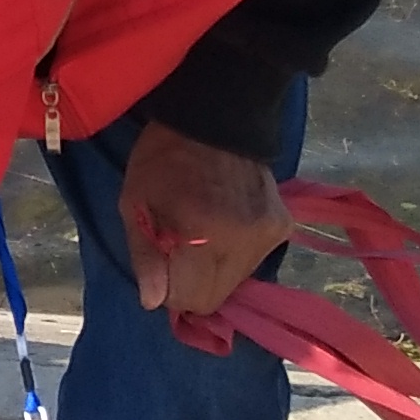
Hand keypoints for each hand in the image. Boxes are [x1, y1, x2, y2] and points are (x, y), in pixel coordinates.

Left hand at [121, 123, 290, 323]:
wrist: (216, 117)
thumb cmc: (163, 159)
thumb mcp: (134, 202)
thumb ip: (144, 255)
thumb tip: (153, 302)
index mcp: (203, 233)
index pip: (191, 298)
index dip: (169, 290)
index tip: (161, 266)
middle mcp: (244, 240)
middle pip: (217, 297)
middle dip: (192, 283)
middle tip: (178, 249)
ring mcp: (269, 234)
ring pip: (237, 282)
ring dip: (214, 269)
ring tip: (201, 231)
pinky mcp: (284, 227)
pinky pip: (254, 262)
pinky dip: (235, 253)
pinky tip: (224, 223)